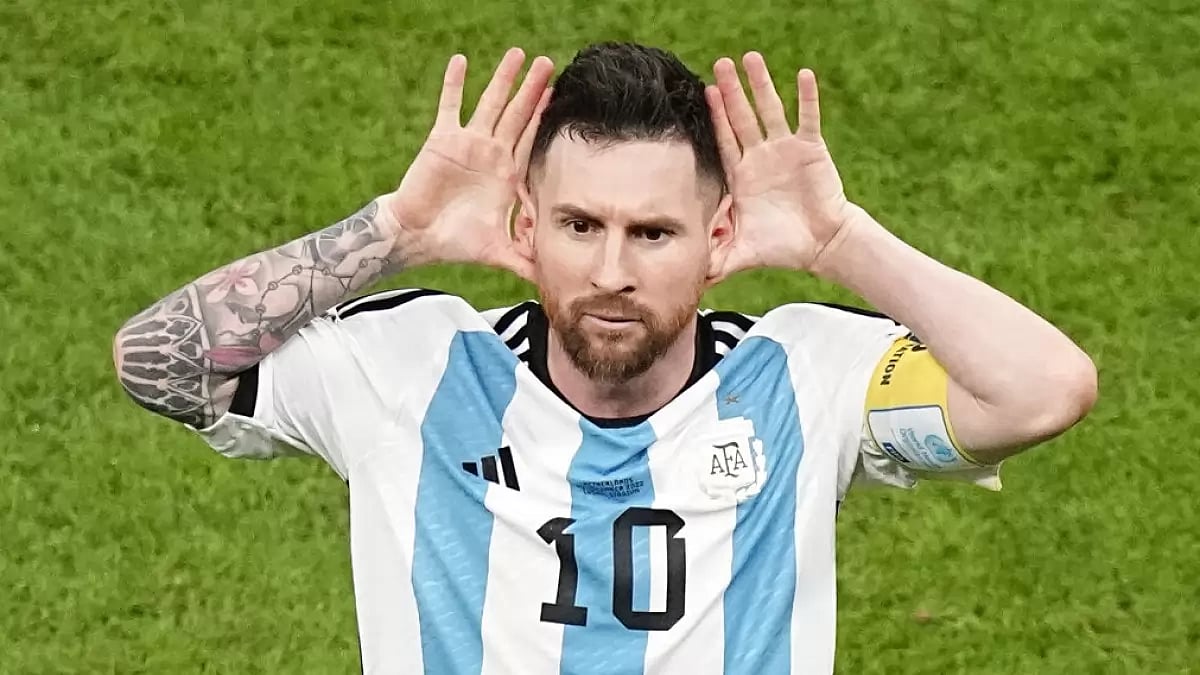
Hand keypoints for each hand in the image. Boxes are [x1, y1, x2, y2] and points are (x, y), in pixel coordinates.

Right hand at [387, 48, 553, 279]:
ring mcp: (467, 143)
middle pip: (517, 115)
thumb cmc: (455, 243)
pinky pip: (449, 105)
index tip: (560, 96)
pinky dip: (454, 84)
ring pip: (490, 104)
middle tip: (548, 64)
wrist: (418, 236)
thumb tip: (551, 282)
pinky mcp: (443, 139)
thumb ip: (525, 261)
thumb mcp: (498, 251)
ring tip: (517, 54)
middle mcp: (490, 154)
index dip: (544, 119)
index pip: (530, 140)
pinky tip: (461, 60)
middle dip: (533, 90)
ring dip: (503, 80)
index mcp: (506, 175)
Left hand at [706, 53, 860, 281]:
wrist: (820, 245)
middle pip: (742, 117)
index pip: (724, 140)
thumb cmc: (780, 246)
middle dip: (731, 91)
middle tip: (719, 64)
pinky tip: (803, 75)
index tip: (704, 92)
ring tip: (751, 58)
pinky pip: (807, 118)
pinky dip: (806, 97)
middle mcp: (761, 156)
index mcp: (743, 175)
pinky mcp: (810, 149)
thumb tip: (687, 279)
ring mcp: (785, 150)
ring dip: (762, 85)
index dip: (715, 117)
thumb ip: (714, 260)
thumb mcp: (741, 253)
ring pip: (771, 110)